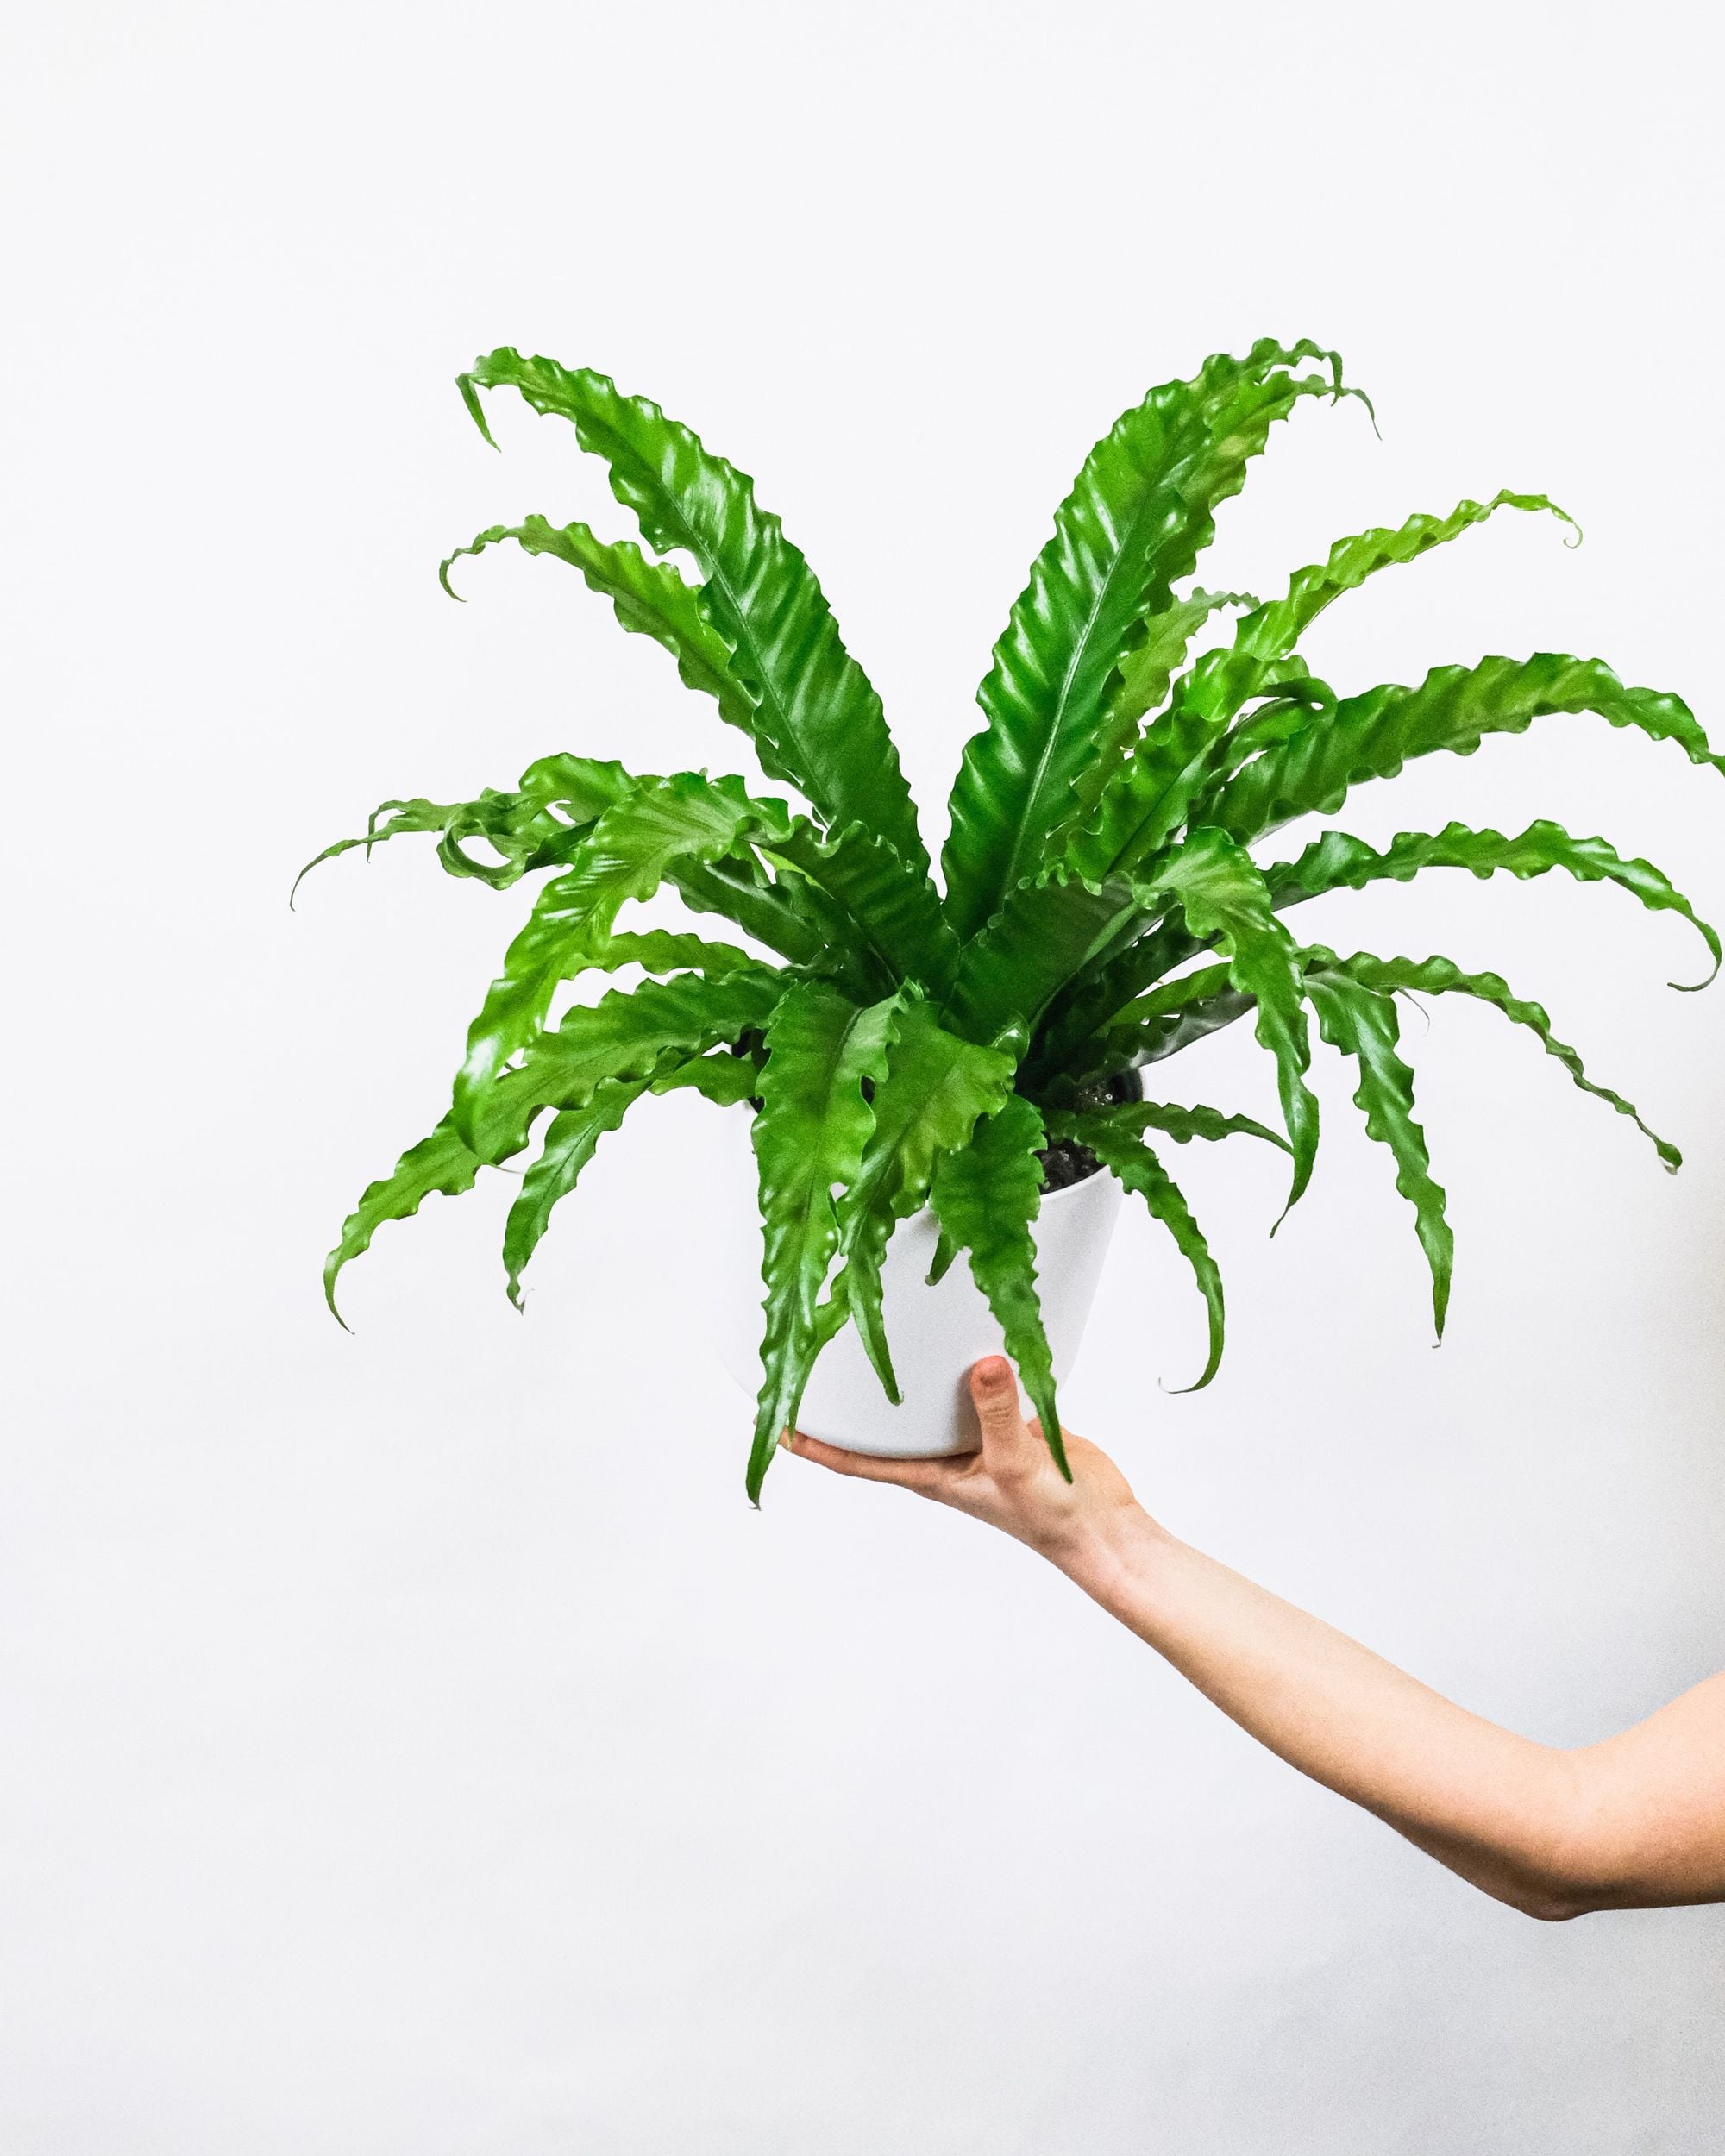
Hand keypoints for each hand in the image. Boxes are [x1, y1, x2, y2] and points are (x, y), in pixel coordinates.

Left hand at [784, 1355, 1155, 1586]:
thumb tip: (980, 1365)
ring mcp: (975, 1434)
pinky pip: (976, 1384)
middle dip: (850, 1397)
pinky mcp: (1007, 1418)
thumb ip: (997, 1412)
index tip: (771, 1423)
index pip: (855, 1459)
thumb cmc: (1051, 1517)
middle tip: (814, 1352)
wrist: (1102, 1524)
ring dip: (909, 1371)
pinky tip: (962, 1329)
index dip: (812, 1442)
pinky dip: (966, 1362)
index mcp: (929, 1473)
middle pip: (884, 1422)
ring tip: (877, 1328)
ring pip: (928, 1398)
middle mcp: (944, 1453)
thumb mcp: (1016, 1462)